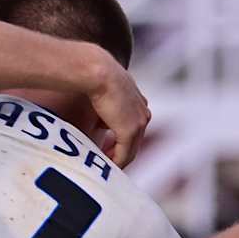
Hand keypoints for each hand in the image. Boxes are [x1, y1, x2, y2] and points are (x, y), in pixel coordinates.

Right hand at [85, 51, 150, 166]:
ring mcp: (139, 123)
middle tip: (106, 160)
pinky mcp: (130, 131)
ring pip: (131, 149)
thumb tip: (98, 119)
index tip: (109, 146)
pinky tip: (106, 166)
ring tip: (105, 165)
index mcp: (138, 102)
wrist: (98, 71)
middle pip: (135, 140)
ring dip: (118, 159)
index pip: (134, 126)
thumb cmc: (95, 74)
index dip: (122, 138)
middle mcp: (143, 113)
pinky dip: (116, 162)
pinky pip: (124, 154)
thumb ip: (106, 105)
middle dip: (120, 151)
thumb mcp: (104, 90)